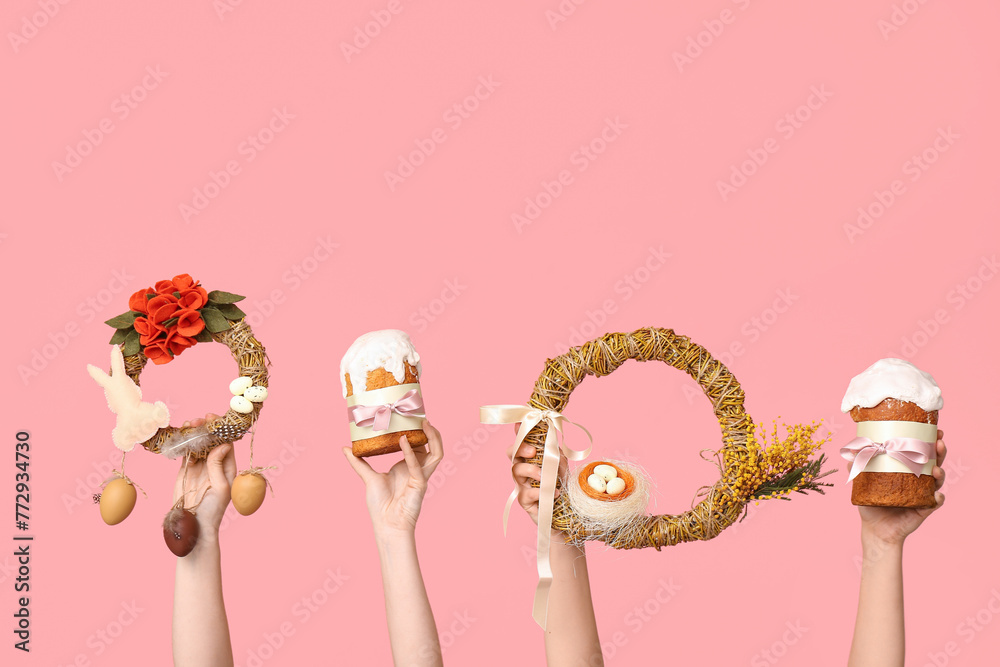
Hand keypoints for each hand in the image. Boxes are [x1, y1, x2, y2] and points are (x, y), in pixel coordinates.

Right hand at [173, 414, 236, 541]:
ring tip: (188, 425)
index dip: (221, 429)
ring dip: (194, 433)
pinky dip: (183, 443)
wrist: (194, 525)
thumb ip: (218, 465)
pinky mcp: (186, 470)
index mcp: (228, 467)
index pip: (226, 443)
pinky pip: (186, 453)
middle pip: (211, 440)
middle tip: (197, 420)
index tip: (213, 419)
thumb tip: (223, 444)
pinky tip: (180, 436)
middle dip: (205, 428)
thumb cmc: (212, 510)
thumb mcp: (220, 487)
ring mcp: (200, 466)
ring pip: (198, 444)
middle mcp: (215, 464)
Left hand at [343, 420, 443, 534]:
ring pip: (437, 454)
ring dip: (433, 438)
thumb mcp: (368, 477)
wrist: (385, 525)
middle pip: (434, 447)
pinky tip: (403, 441)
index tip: (412, 416)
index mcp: (409, 466)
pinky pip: (418, 466)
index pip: (420, 445)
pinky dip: (410, 453)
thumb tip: (345, 448)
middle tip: (421, 417)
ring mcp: (421, 477)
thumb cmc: (380, 505)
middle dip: (432, 432)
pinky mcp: (420, 484)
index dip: (419, 431)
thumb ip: (358, 462)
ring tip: (424, 423)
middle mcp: (418, 469)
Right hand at [507, 423, 567, 528]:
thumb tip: (553, 444)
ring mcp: (521, 485)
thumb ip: (557, 456)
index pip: (522, 442)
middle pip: (511, 453)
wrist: (566, 513)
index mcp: (531, 458)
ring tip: (545, 477)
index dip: (519, 432)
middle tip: (533, 451)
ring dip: (531, 471)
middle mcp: (523, 469)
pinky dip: (540, 492)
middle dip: (520, 448)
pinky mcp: (524, 501)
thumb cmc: (561, 487)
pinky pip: (526, 493)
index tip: (519, 424)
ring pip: (516, 471)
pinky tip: (555, 494)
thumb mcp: (563, 468)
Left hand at [858, 430, 946, 546]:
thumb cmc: (871, 503)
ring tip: (937, 468)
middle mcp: (919, 479)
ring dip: (941, 472)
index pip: (921, 451)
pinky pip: (936, 502)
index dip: (929, 441)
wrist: (875, 529)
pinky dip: (938, 498)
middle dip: (940, 451)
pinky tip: (937, 495)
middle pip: (935, 461)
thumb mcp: (862, 483)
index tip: (933, 430)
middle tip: (939, 443)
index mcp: (907, 469)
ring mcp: (924, 494)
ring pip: (939, 480)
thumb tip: (849, 454)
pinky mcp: (925, 509)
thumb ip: (857, 468)